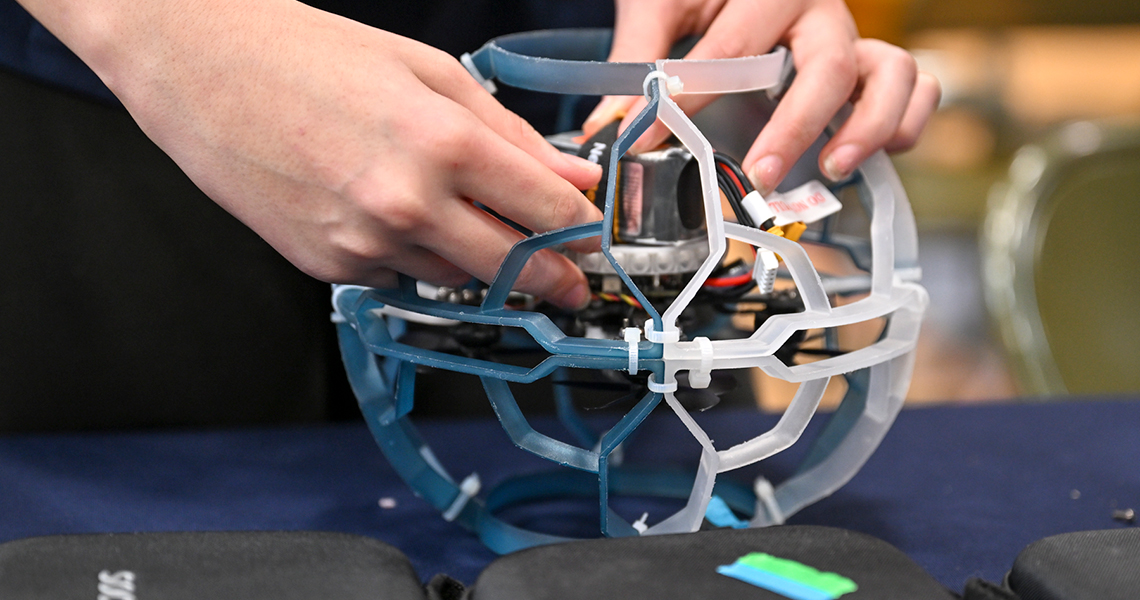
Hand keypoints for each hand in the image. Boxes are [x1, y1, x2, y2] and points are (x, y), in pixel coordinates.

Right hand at [18, 0, 602, 307]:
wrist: (199, 66)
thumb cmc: (308, 54)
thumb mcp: (426, 72)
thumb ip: (508, 133)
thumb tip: (569, 175)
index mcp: (443, 143)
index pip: (546, 210)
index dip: (582, 231)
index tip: (594, 241)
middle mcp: (407, 204)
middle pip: (512, 267)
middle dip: (552, 278)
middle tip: (569, 283)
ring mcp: (363, 243)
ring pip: (456, 279)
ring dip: (479, 263)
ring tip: (472, 228)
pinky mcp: (326, 265)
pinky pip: (398, 278)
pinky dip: (416, 259)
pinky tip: (402, 221)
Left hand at [583, 0, 939, 194]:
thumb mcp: (663, 4)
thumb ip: (638, 60)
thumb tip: (606, 126)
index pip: (729, 50)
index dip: (685, 98)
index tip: (646, 139)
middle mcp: (821, 12)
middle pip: (827, 66)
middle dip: (796, 125)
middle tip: (762, 172)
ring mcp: (853, 39)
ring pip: (892, 74)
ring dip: (869, 126)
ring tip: (834, 169)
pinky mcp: (872, 67)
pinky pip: (918, 87)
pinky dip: (909, 121)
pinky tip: (872, 155)